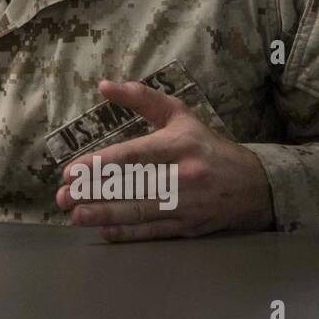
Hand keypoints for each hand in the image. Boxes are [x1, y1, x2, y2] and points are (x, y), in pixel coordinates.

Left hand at [54, 79, 273, 241]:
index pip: (135, 155)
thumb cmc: (206, 145)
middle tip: (64, 197)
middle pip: (133, 186)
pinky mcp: (191, 227)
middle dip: (95, 192)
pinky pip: (155, 232)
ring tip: (76, 216)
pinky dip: (129, 233)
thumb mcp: (179, 115)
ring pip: (141, 212)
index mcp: (179, 144)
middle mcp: (185, 175)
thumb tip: (104, 85)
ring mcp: (189, 205)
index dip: (101, 164)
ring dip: (105, 215)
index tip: (72, 171)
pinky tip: (105, 232)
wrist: (255, 185)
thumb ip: (142, 98)